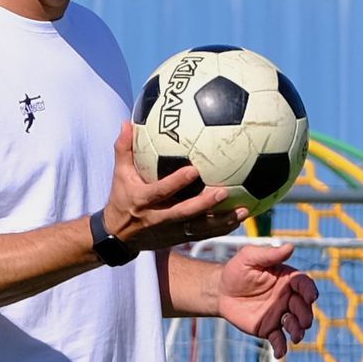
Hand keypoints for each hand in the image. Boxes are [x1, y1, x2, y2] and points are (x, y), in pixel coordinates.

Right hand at [106, 123, 240, 250]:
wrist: (119, 237)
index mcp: (143, 200)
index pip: (161, 191)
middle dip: (205, 204)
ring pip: (199, 228)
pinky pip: (204, 234)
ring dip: (222, 220)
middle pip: (185, 212)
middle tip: (224, 191)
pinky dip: (223, 227)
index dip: (177, 182)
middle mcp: (159, 217)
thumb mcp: (119, 175)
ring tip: (243, 210)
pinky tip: (241, 218)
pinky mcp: (180, 238)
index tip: (194, 170)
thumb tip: (127, 123)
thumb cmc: (121, 199)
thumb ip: (124, 149)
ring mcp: (171, 230)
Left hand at [207, 239, 319, 354]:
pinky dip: (282, 347)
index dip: (309, 290)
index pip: (304, 284)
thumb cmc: (236, 271)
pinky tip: (280, 353)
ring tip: (295, 336)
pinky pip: (279, 340)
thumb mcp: (249, 257)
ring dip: (298, 331)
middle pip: (303, 307)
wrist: (221, 291)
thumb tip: (290, 247)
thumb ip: (269, 254)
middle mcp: (287, 298)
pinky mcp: (269, 328)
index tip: (311, 296)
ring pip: (294, 325)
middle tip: (304, 321)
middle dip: (306, 315)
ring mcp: (280, 314)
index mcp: (287, 280)